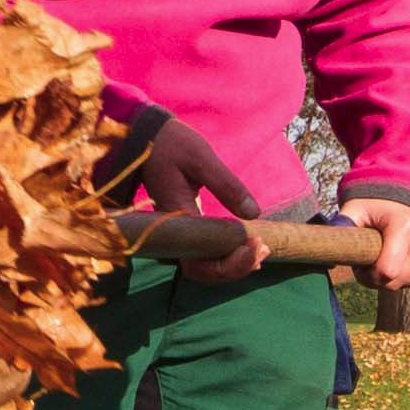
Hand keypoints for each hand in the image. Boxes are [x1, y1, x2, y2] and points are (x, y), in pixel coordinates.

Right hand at [104, 111, 261, 280]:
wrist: (146, 138)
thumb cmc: (170, 144)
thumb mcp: (201, 158)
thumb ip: (226, 185)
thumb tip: (254, 214)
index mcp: (176, 217)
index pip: (199, 263)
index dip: (228, 265)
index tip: (253, 242)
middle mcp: (175, 232)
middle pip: (203, 271)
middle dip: (236, 268)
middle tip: (264, 249)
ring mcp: (179, 231)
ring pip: (204, 264)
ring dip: (233, 264)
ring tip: (261, 249)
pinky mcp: (185, 225)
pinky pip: (204, 250)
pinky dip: (226, 253)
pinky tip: (246, 244)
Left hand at [349, 197, 409, 290]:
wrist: (406, 201)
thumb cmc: (376, 206)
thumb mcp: (356, 209)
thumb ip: (343, 224)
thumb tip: (325, 245)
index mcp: (404, 227)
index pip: (386, 271)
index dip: (367, 275)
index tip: (359, 264)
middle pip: (393, 283)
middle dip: (375, 279)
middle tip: (366, 262)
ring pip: (402, 285)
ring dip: (387, 279)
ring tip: (380, 258)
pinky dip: (400, 277)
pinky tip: (395, 260)